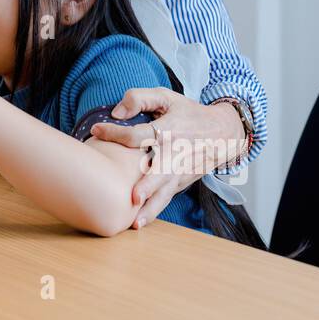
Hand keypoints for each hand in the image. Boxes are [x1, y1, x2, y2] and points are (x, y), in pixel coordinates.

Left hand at [90, 88, 246, 227]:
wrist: (223, 132)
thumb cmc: (189, 113)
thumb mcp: (167, 97)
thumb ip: (139, 98)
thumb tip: (116, 112)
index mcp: (169, 130)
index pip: (139, 134)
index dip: (116, 132)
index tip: (95, 131)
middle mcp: (174, 154)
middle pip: (159, 171)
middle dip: (147, 185)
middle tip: (133, 197)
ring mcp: (178, 172)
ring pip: (164, 192)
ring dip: (150, 207)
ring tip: (135, 222)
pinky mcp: (180, 183)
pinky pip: (165, 198)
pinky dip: (154, 211)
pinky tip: (140, 222)